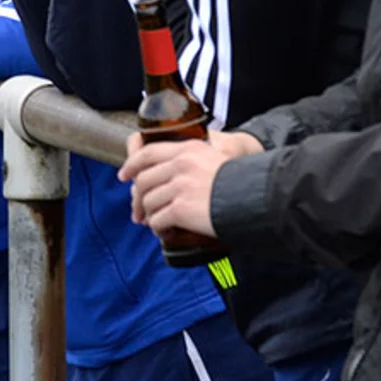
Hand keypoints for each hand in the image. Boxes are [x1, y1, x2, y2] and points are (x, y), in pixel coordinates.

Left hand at [117, 132, 261, 238]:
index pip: (148, 152)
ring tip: (156, 223)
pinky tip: (165, 232)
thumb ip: (193, 163)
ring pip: (148, 201)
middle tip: (138, 212)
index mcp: (188, 148)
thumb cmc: (242, 183)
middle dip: (137, 198)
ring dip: (149, 215)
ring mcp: (180, 186)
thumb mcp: (216, 159)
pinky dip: (159, 228)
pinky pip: (158, 220)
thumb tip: (169, 179)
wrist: (257, 199)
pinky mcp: (180, 208)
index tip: (124, 175)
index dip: (131, 164)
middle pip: (143, 180)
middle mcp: (181, 164)